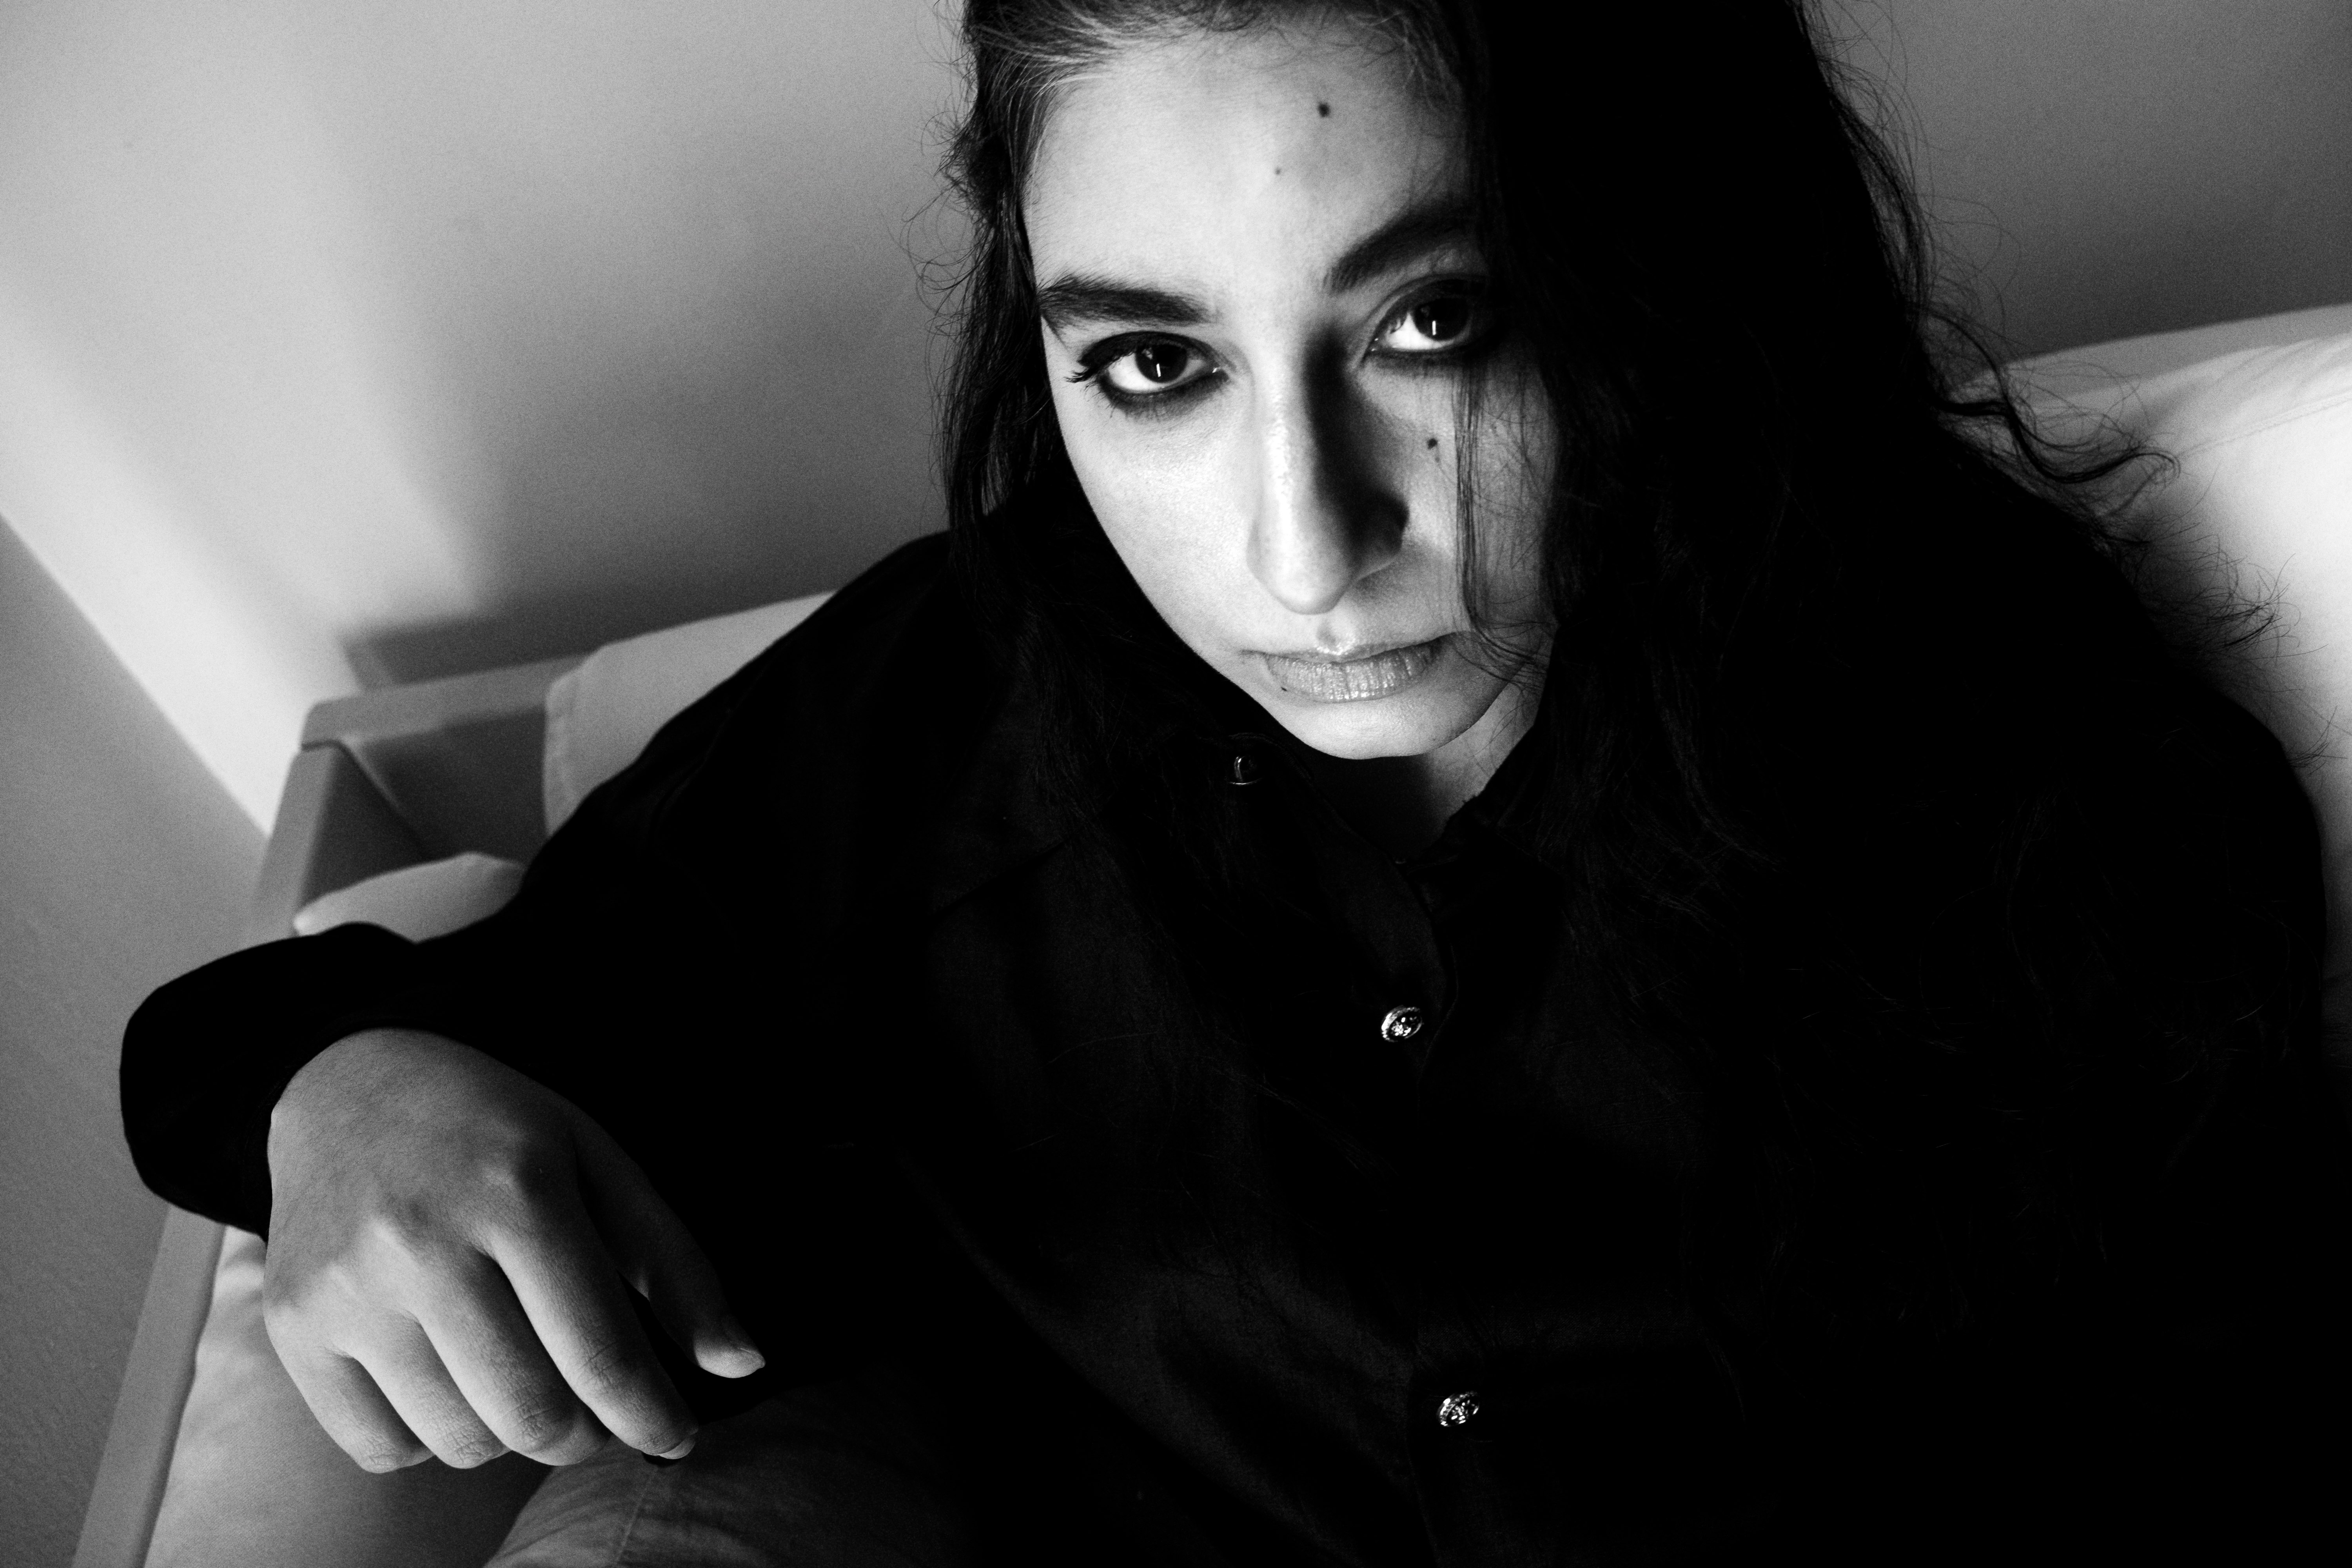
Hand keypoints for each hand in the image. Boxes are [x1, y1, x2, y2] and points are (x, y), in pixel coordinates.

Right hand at [263, 1028, 764, 1470]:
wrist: (348, 1088)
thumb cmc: (497, 1131)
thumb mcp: (601, 1163)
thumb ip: (675, 1266)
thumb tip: (745, 1362)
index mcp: (517, 1192)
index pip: (602, 1355)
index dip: (654, 1417)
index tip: (679, 1435)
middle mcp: (423, 1242)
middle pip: (532, 1415)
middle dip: (587, 1436)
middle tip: (598, 1411)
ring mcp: (346, 1289)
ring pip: (461, 1441)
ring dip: (511, 1434)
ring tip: (522, 1376)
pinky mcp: (292, 1326)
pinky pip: (382, 1448)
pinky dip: (433, 1437)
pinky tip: (451, 1378)